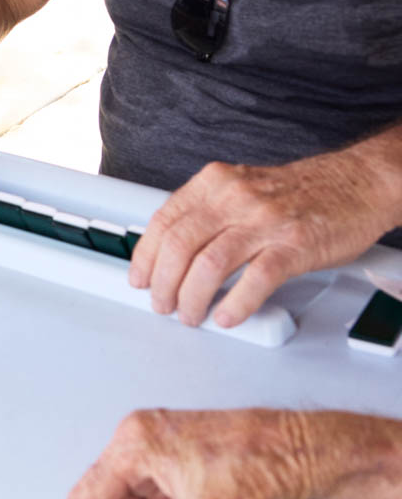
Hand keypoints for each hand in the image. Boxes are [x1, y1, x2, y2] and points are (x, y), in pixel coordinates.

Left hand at [129, 150, 397, 327]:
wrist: (358, 183)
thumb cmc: (299, 192)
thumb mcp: (241, 188)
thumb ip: (206, 213)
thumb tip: (169, 252)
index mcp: (215, 183)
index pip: (164, 221)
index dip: (145, 256)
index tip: (139, 279)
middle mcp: (236, 197)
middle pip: (180, 245)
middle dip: (163, 283)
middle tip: (162, 304)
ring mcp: (266, 221)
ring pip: (210, 264)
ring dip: (192, 298)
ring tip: (191, 315)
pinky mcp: (295, 244)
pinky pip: (256, 279)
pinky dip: (236, 303)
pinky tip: (227, 316)